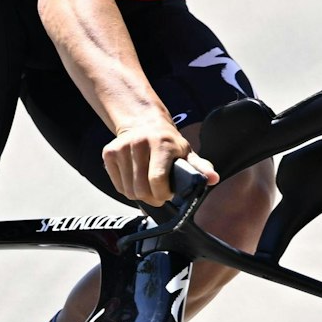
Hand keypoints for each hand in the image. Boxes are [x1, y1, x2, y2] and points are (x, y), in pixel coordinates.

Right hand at [102, 116, 217, 205]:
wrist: (144, 123)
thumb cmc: (168, 143)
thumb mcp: (187, 153)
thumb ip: (200, 167)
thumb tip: (213, 178)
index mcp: (161, 144)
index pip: (157, 180)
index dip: (163, 194)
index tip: (168, 193)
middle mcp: (139, 143)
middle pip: (141, 189)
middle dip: (152, 198)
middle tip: (159, 193)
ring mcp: (121, 148)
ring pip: (128, 191)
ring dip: (140, 195)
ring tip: (149, 186)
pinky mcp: (108, 153)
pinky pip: (118, 185)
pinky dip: (127, 189)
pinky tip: (136, 180)